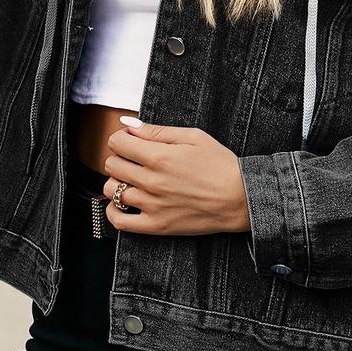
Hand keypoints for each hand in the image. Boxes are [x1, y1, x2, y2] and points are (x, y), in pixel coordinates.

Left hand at [102, 119, 251, 236]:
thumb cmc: (219, 164)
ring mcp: (152, 205)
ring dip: (117, 181)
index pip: (117, 143)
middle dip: (120, 157)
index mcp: (159, 156)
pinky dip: (113, 210)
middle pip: (112, 165)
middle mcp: (152, 181)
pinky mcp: (157, 226)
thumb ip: (157, 130)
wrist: (240, 198)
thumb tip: (128, 124)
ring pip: (111, 191)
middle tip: (134, 158)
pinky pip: (119, 221)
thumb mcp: (192, 136)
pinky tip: (123, 202)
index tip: (130, 140)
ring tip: (132, 179)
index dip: (121, 137)